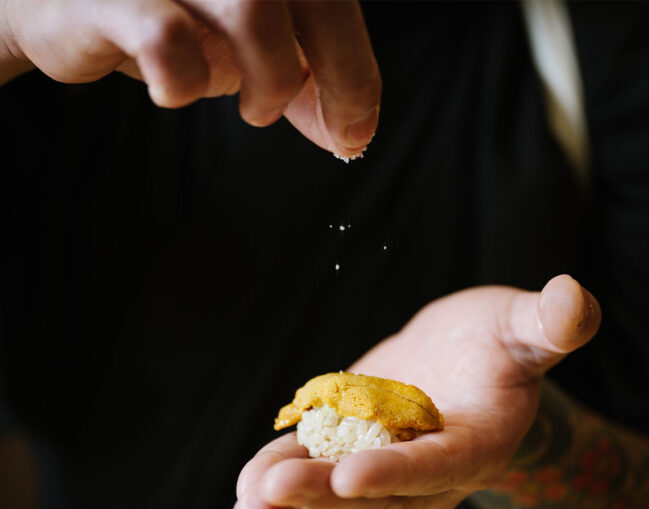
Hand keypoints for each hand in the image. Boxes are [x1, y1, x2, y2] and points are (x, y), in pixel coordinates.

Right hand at [0, 0, 379, 157]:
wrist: (66, 6)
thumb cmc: (167, 16)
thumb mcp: (249, 47)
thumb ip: (304, 80)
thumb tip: (352, 135)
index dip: (359, 66)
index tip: (356, 128)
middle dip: (344, 76)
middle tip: (339, 132)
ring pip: (254, 7)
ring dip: (273, 79)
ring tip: (257, 111)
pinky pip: (166, 35)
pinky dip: (186, 80)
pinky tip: (176, 93)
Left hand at [232, 275, 600, 508]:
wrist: (465, 361)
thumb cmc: (502, 342)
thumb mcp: (524, 327)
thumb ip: (549, 325)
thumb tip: (576, 299)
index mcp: (475, 444)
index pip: (436, 465)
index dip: (397, 473)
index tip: (350, 476)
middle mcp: (428, 469)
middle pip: (376, 491)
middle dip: (326, 493)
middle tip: (275, 490)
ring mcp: (385, 462)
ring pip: (337, 490)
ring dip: (292, 498)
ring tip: (249, 506)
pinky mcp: (350, 447)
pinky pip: (316, 470)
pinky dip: (282, 481)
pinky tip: (247, 494)